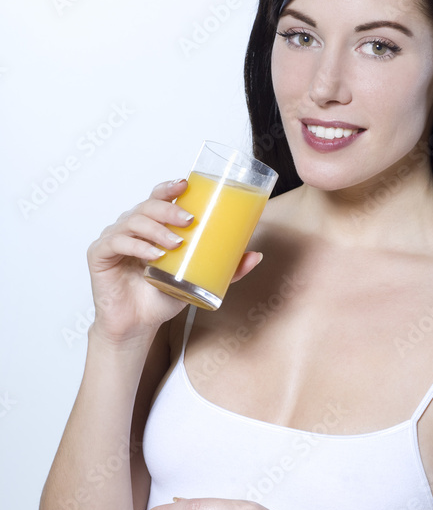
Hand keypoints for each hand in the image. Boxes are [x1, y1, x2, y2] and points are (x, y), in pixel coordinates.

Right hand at [87, 179, 262, 344]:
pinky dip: (136, 245)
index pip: (157, 197)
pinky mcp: (100, 254)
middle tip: (189, 221)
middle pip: (147, 206)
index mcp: (151, 226)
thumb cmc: (163, 297)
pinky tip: (153, 255)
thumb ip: (226, 269)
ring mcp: (114, 238)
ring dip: (156, 228)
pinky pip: (117, 242)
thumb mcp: (198, 280)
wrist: (138, 324)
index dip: (169, 187)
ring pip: (133, 221)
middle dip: (169, 209)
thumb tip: (256, 255)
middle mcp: (131, 226)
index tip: (186, 184)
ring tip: (175, 243)